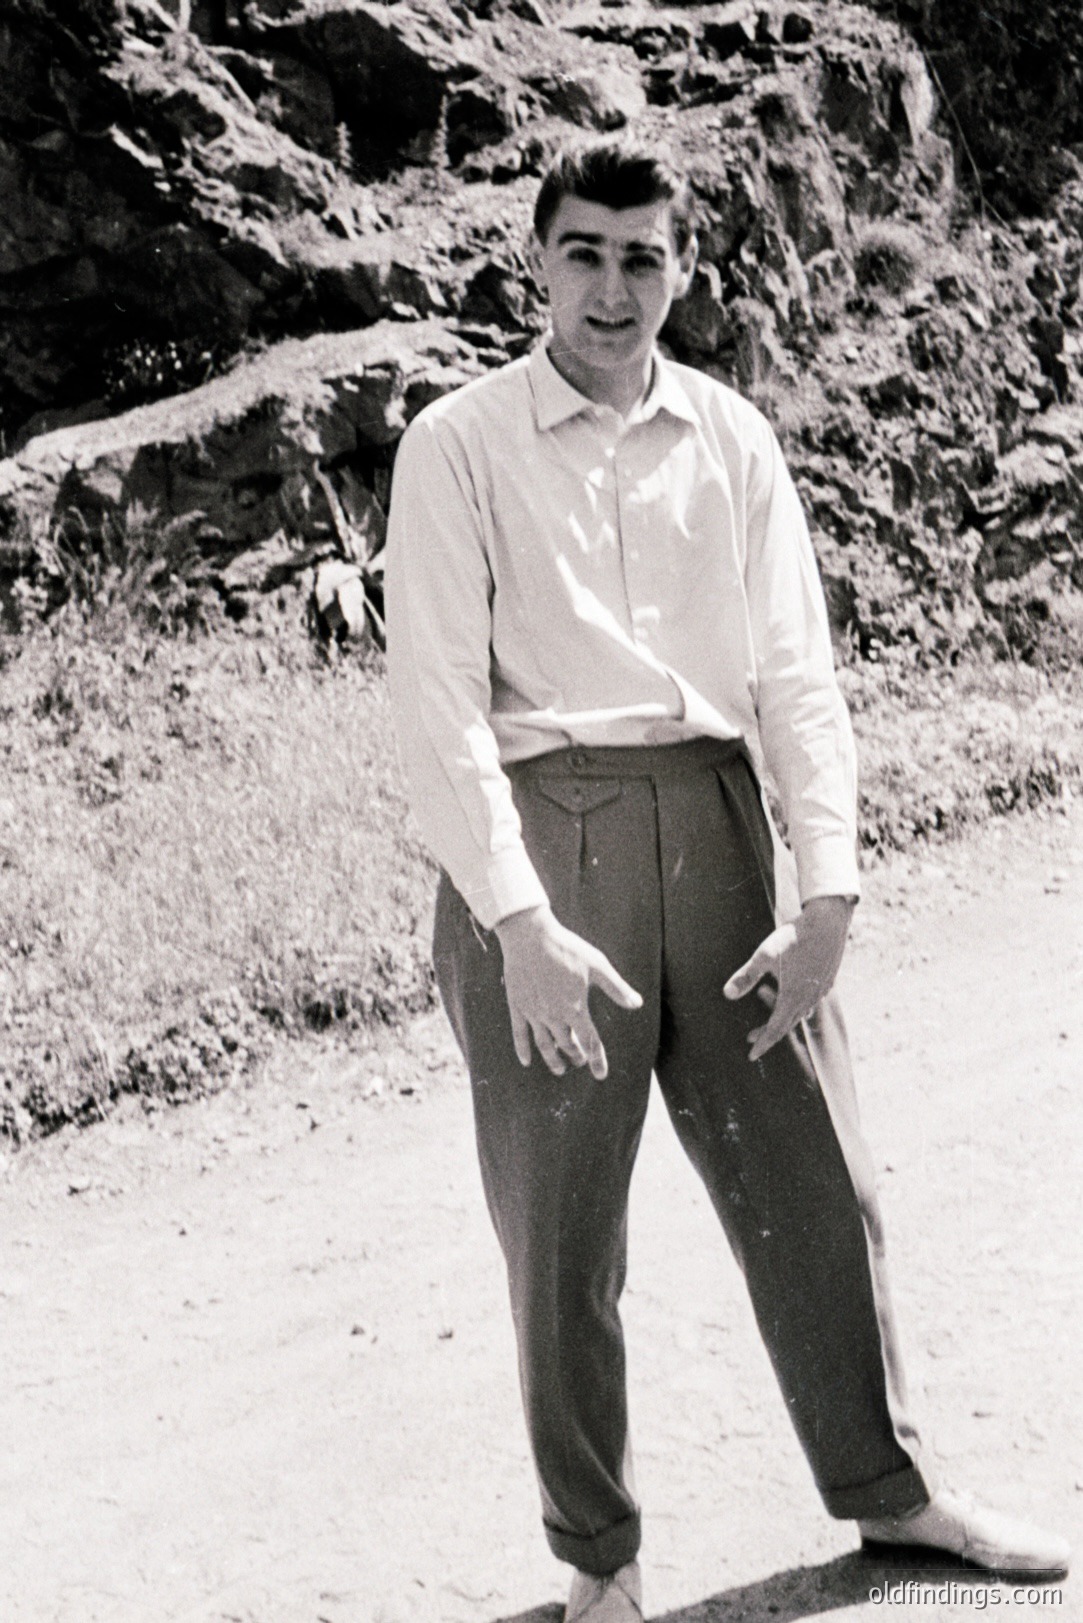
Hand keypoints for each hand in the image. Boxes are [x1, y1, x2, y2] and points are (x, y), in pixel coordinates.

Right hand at [494, 905, 642, 1078]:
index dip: (597, 1060)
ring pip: (545, 1045)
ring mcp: (534, 1013)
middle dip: (576, 1056)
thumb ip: (616, 988)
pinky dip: (522, 1049)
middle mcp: (554, 1016)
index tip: (600, 1075)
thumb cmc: (566, 948)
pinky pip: (519, 1034)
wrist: (530, 936)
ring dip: (553, 1060)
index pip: (590, 1042)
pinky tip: (526, 1061)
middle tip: (581, 1061)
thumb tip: (637, 1004)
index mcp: (575, 1008)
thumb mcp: (596, 965)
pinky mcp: (517, 1006)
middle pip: (567, 1045)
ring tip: (559, 1070)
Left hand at [723, 895, 855, 1061]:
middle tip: (751, 1038)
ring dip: (782, 1016)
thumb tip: (728, 994)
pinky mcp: (827, 980)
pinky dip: (797, 1004)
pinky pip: (810, 1000)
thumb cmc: (795, 938)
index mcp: (793, 998)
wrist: (828, 922)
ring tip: (769, 1012)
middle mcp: (809, 999)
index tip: (751, 1055)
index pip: (775, 1030)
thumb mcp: (765, 956)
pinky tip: (792, 996)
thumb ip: (746, 977)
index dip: (762, 1044)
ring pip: (800, 1012)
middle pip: (786, 1024)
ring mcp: (820, 990)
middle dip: (768, 1033)